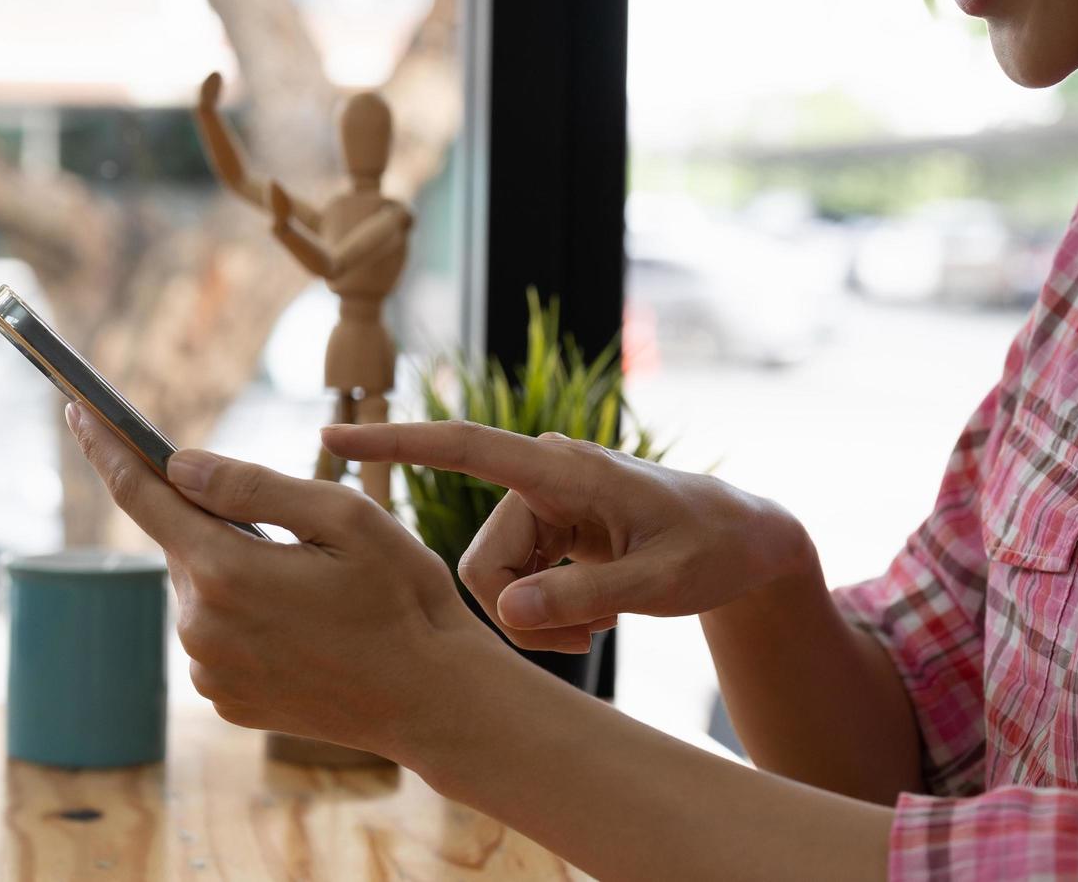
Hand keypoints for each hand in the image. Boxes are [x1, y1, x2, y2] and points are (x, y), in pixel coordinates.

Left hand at [66, 403, 506, 757]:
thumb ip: (252, 486)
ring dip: (237, 574)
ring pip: (201, 591)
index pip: (141, 493)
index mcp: (224, 570)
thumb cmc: (402, 598)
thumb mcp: (345, 517)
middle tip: (295, 540)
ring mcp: (208, 669)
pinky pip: (216, 635)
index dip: (106, 446)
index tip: (79, 409)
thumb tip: (178, 465)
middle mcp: (200, 625)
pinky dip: (245, 619)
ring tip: (312, 594)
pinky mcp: (223, 698)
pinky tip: (302, 629)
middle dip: (218, 524)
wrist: (434, 701)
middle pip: (182, 544)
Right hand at [322, 421, 815, 652]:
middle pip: (481, 565)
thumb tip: (507, 612)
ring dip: (537, 621)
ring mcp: (536, 507)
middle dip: (524, 614)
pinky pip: (508, 587)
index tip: (332, 440)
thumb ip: (586, 596)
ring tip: (598, 625)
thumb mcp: (662, 582)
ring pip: (491, 585)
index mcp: (561, 470)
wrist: (745, 542)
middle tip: (588, 637)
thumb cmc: (714, 549)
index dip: (395, 443)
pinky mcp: (540, 532)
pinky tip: (591, 616)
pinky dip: (544, 616)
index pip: (462, 447)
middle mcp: (537, 479)